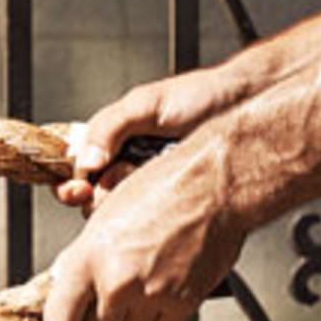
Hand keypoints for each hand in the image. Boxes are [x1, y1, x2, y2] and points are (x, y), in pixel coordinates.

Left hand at [36, 144, 247, 320]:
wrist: (212, 186)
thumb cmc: (159, 191)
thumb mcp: (102, 219)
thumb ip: (79, 260)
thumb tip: (62, 289)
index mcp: (88, 258)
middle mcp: (116, 280)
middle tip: (110, 301)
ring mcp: (151, 294)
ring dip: (133, 320)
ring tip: (142, 284)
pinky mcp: (183, 302)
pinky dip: (160, 320)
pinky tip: (162, 291)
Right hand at [55, 72, 227, 208]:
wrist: (249, 106)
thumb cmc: (201, 97)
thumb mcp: (146, 104)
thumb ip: (109, 126)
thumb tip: (87, 162)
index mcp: (111, 143)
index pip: (75, 172)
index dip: (70, 186)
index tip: (79, 190)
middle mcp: (127, 167)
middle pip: (94, 201)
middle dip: (102, 197)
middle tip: (121, 183)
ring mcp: (151, 190)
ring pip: (123, 217)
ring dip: (131, 204)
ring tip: (154, 178)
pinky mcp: (175, 206)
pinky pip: (155, 223)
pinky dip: (157, 216)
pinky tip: (169, 201)